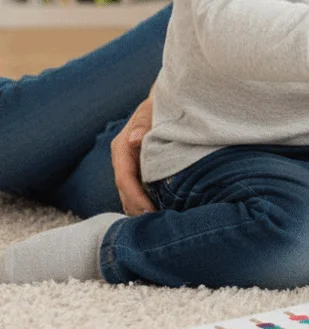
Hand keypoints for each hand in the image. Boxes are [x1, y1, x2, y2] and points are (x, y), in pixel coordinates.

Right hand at [110, 95, 155, 214]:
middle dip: (137, 209)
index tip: (149, 211)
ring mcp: (129, 165)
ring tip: (157, 225)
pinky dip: (146, 202)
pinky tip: (160, 213)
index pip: (124, 178)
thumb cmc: (161, 105)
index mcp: (122, 147)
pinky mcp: (138, 170)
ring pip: (130, 194)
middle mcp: (122, 159)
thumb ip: (144, 123)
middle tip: (155, 226)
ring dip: (140, 209)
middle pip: (125, 191)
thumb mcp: (152, 110)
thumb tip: (135, 138)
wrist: (166, 102)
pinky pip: (139, 190)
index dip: (135, 197)